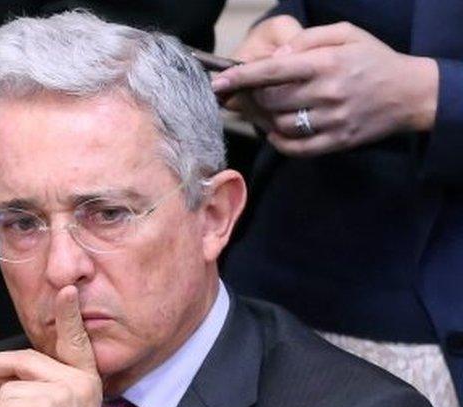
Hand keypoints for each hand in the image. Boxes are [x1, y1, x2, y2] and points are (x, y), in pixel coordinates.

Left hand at [213, 22, 437, 156]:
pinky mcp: (337, 142)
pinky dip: (279, 141)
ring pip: (280, 124)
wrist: (411, 93)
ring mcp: (333, 121)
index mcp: (327, 63)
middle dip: (251, 98)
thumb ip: (306, 40)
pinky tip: (277, 130)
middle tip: (244, 96)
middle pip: (271, 100)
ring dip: (265, 119)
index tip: (218, 83)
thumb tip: (274, 58)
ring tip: (267, 109)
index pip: (273, 71)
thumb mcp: (345, 34)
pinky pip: (296, 148)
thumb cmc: (372, 59)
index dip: (240, 77)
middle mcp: (328, 93)